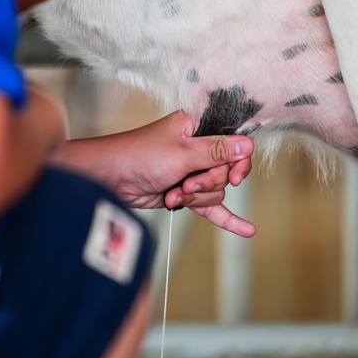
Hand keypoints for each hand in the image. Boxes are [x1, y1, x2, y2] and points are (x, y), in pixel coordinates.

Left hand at [52, 111, 255, 236]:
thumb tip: (247, 144)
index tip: (235, 177)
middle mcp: (197, 148)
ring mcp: (192, 171)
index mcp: (198, 127)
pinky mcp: (185, 192)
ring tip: (173, 193)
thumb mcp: (182, 153)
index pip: (234, 144)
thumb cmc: (139, 156)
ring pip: (216, 191)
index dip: (238, 162)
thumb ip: (217, 152)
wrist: (110, 178)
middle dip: (207, 182)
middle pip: (225, 172)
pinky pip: (211, 207)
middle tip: (186, 183)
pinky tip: (246, 229)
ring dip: (195, 197)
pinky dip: (226, 218)